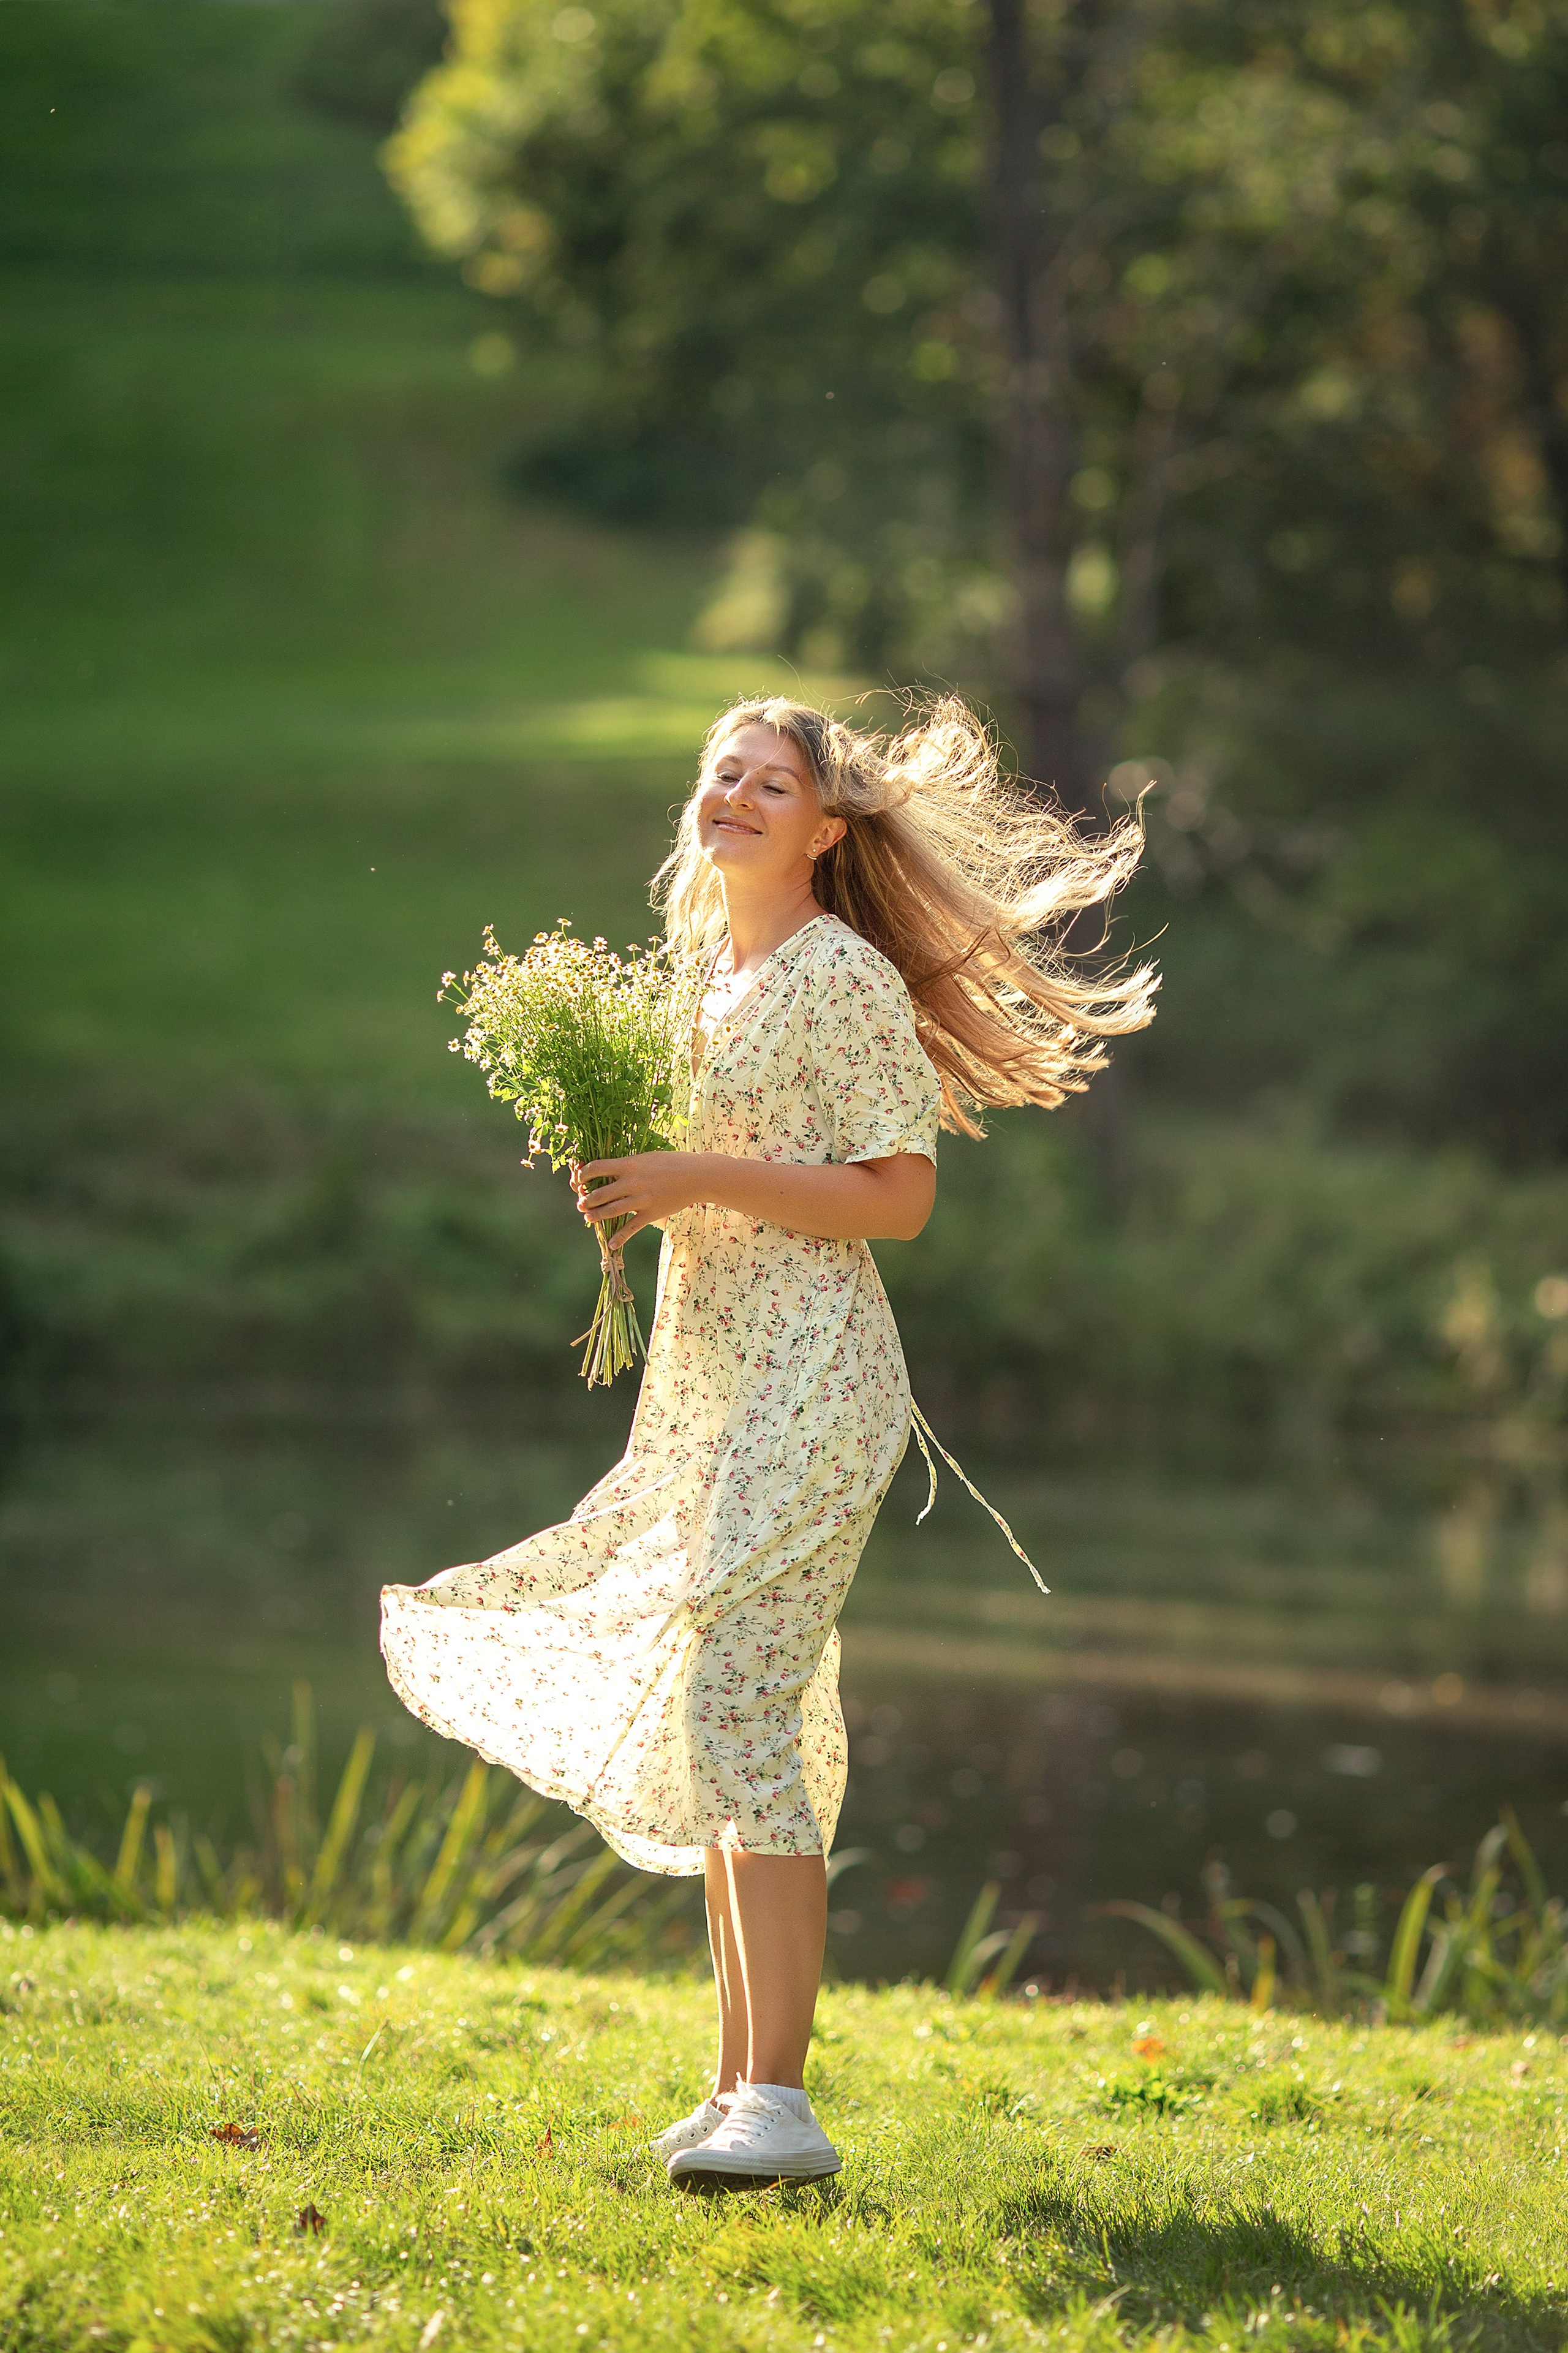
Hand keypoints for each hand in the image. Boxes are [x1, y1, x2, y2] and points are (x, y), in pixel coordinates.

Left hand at [573, 1151, 707, 1245]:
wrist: (697, 1176)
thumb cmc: (672, 1163)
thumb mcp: (646, 1158)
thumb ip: (627, 1165)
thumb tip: (608, 1170)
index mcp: (629, 1165)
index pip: (597, 1168)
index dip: (583, 1175)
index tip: (579, 1180)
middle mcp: (632, 1182)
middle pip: (600, 1193)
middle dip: (586, 1200)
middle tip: (581, 1204)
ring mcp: (641, 1199)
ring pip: (611, 1211)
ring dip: (596, 1216)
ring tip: (589, 1218)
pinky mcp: (651, 1213)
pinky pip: (631, 1228)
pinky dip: (620, 1237)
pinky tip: (611, 1244)